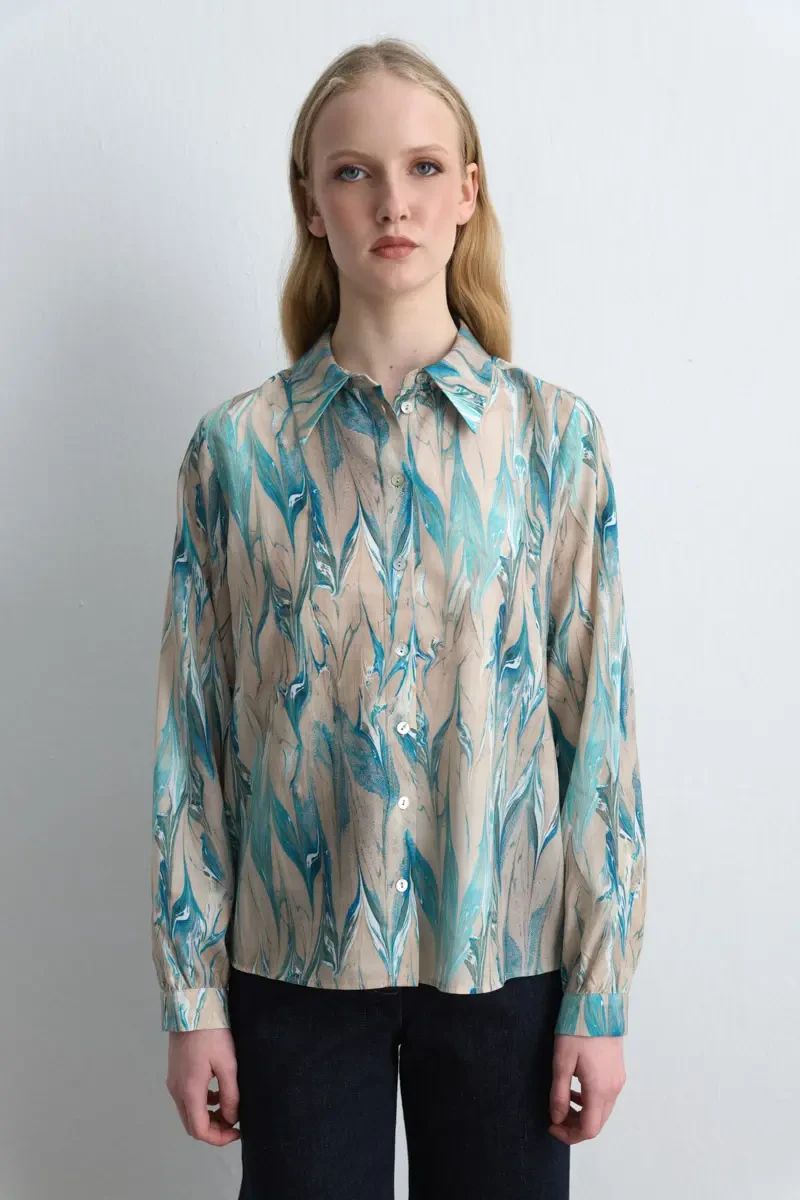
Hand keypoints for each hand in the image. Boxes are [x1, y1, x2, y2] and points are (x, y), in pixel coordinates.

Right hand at [166, 1028, 240, 1145]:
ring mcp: (173, 1081)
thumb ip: (230, 1094)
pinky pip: (187, 1098)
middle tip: (234, 1123)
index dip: (219, 1138)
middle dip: (213, 1130)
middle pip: (191, 1125)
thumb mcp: (228, 1064)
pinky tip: (216, 1093)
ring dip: (207, 1117)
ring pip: (188, 1113)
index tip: (238, 1132)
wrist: (192, 1007)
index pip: (199, 1130)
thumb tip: (232, 1118)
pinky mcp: (175, 1072)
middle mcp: (176, 1091)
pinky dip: (201, 1103)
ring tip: (228, 1109)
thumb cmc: (212, 1034)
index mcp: (189, 1091)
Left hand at [548, 1033, 625, 1143]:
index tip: (551, 1126)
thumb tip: (557, 1118)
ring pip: (602, 1111)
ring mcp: (619, 1081)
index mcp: (599, 1090)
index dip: (569, 1135)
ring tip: (564, 1102)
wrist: (598, 1004)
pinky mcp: (618, 1072)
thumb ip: (559, 1093)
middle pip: (597, 1124)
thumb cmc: (577, 1031)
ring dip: (583, 1114)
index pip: (588, 1130)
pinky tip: (577, 1089)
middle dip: (575, 1127)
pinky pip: (606, 1097)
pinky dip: (591, 1101)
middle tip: (556, 1117)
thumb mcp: (562, 1062)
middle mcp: (613, 1090)